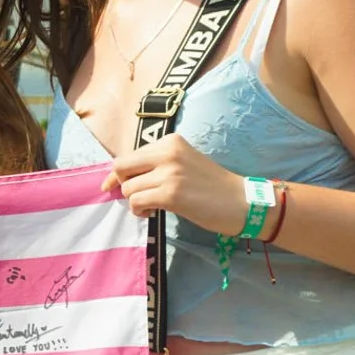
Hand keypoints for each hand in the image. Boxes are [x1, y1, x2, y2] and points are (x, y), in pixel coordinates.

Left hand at [103, 133, 250, 234]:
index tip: (112, 184)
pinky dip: (139, 210)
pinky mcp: (171, 194)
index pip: (130, 154)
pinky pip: (136, 202)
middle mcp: (168, 152)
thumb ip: (157, 164)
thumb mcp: (184, 163)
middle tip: (131, 196)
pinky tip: (152, 212)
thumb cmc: (213, 185)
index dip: (119, 172)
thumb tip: (121, 177)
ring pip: (128, 188)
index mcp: (171, 142)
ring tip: (151, 206)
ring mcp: (169, 173)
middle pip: (121, 167)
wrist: (241, 201)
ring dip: (134, 201)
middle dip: (120, 184)